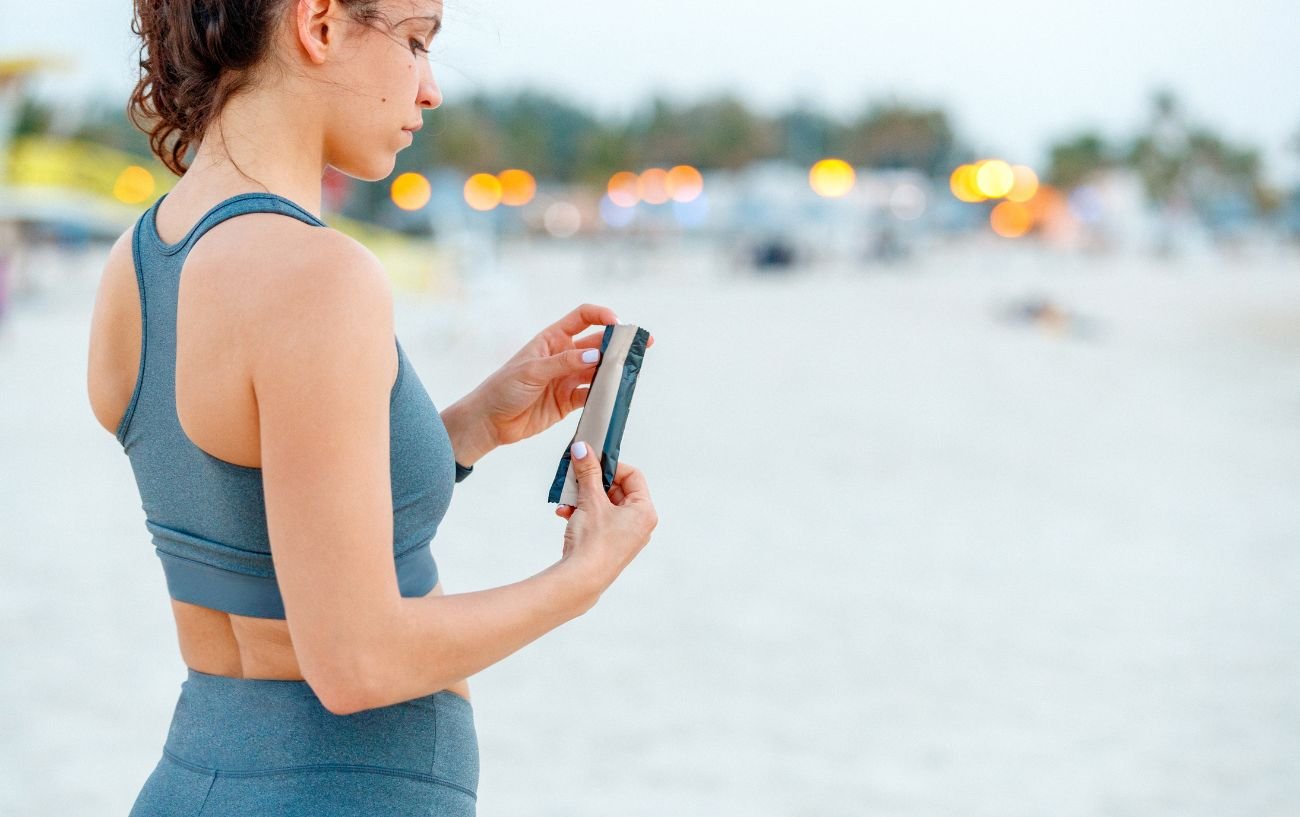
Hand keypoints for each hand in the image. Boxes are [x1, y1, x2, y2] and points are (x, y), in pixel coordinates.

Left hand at [468, 303, 654, 447]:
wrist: (489, 421)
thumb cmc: (503, 388)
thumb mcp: (532, 370)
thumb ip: (564, 363)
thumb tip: (595, 356)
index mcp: (552, 339)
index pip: (582, 318)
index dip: (601, 316)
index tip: (618, 322)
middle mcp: (563, 356)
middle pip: (597, 344)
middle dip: (618, 344)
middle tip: (642, 345)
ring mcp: (567, 379)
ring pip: (598, 371)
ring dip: (614, 371)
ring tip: (632, 372)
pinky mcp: (569, 401)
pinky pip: (592, 395)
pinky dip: (604, 395)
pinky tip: (615, 395)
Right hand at [557, 440, 656, 593]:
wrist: (581, 579)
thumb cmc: (593, 543)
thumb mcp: (590, 500)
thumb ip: (588, 472)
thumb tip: (583, 449)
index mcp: (644, 511)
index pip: (633, 476)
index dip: (611, 466)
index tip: (591, 462)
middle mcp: (639, 524)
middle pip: (616, 490)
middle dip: (591, 484)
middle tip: (575, 478)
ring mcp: (625, 536)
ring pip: (604, 505)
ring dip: (583, 499)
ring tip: (567, 499)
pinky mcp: (610, 544)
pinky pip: (598, 520)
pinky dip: (582, 514)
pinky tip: (565, 514)